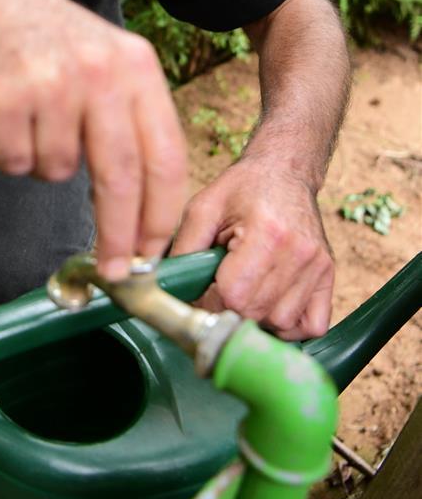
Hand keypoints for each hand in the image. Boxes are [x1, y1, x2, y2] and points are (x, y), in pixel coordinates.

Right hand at [0, 0, 187, 279]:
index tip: (153, 256)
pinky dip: (6, 152)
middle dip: (118, 236)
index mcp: (135, 64)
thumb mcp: (104, 58)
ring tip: (29, 115)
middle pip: (121, 178)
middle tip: (114, 272)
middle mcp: (97, 72)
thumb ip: (127, 121)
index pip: (164, 156)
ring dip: (42, 162)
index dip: (161, 215)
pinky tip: (1, 111)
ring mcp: (47, 84)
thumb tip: (141, 214)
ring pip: (56, 172)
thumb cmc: (42, 38)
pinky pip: (13, 163)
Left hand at [170, 159, 333, 339]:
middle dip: (228, 310)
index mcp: (267, 233)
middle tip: (218, 291)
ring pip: (281, 324)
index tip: (201, 291)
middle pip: (255, 313)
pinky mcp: (329, 275)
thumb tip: (168, 287)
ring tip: (244, 291)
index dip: (209, 301)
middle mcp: (298, 253)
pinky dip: (289, 326)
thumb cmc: (243, 188)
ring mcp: (318, 266)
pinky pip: (312, 325)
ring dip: (256, 319)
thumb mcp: (203, 206)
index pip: (234, 296)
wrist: (284, 171)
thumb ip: (184, 247)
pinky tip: (270, 304)